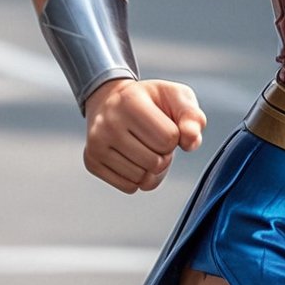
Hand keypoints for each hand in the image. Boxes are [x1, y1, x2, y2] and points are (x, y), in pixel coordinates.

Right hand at [83, 78, 205, 193]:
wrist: (111, 100)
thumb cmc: (151, 101)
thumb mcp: (177, 97)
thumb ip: (192, 117)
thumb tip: (191, 140)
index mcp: (130, 101)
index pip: (169, 139)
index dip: (175, 136)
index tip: (165, 125)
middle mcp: (108, 122)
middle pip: (156, 162)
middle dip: (164, 154)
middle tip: (154, 139)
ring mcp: (96, 144)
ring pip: (142, 178)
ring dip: (152, 168)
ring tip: (144, 147)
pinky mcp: (91, 162)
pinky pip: (129, 187)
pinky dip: (138, 178)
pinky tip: (133, 158)